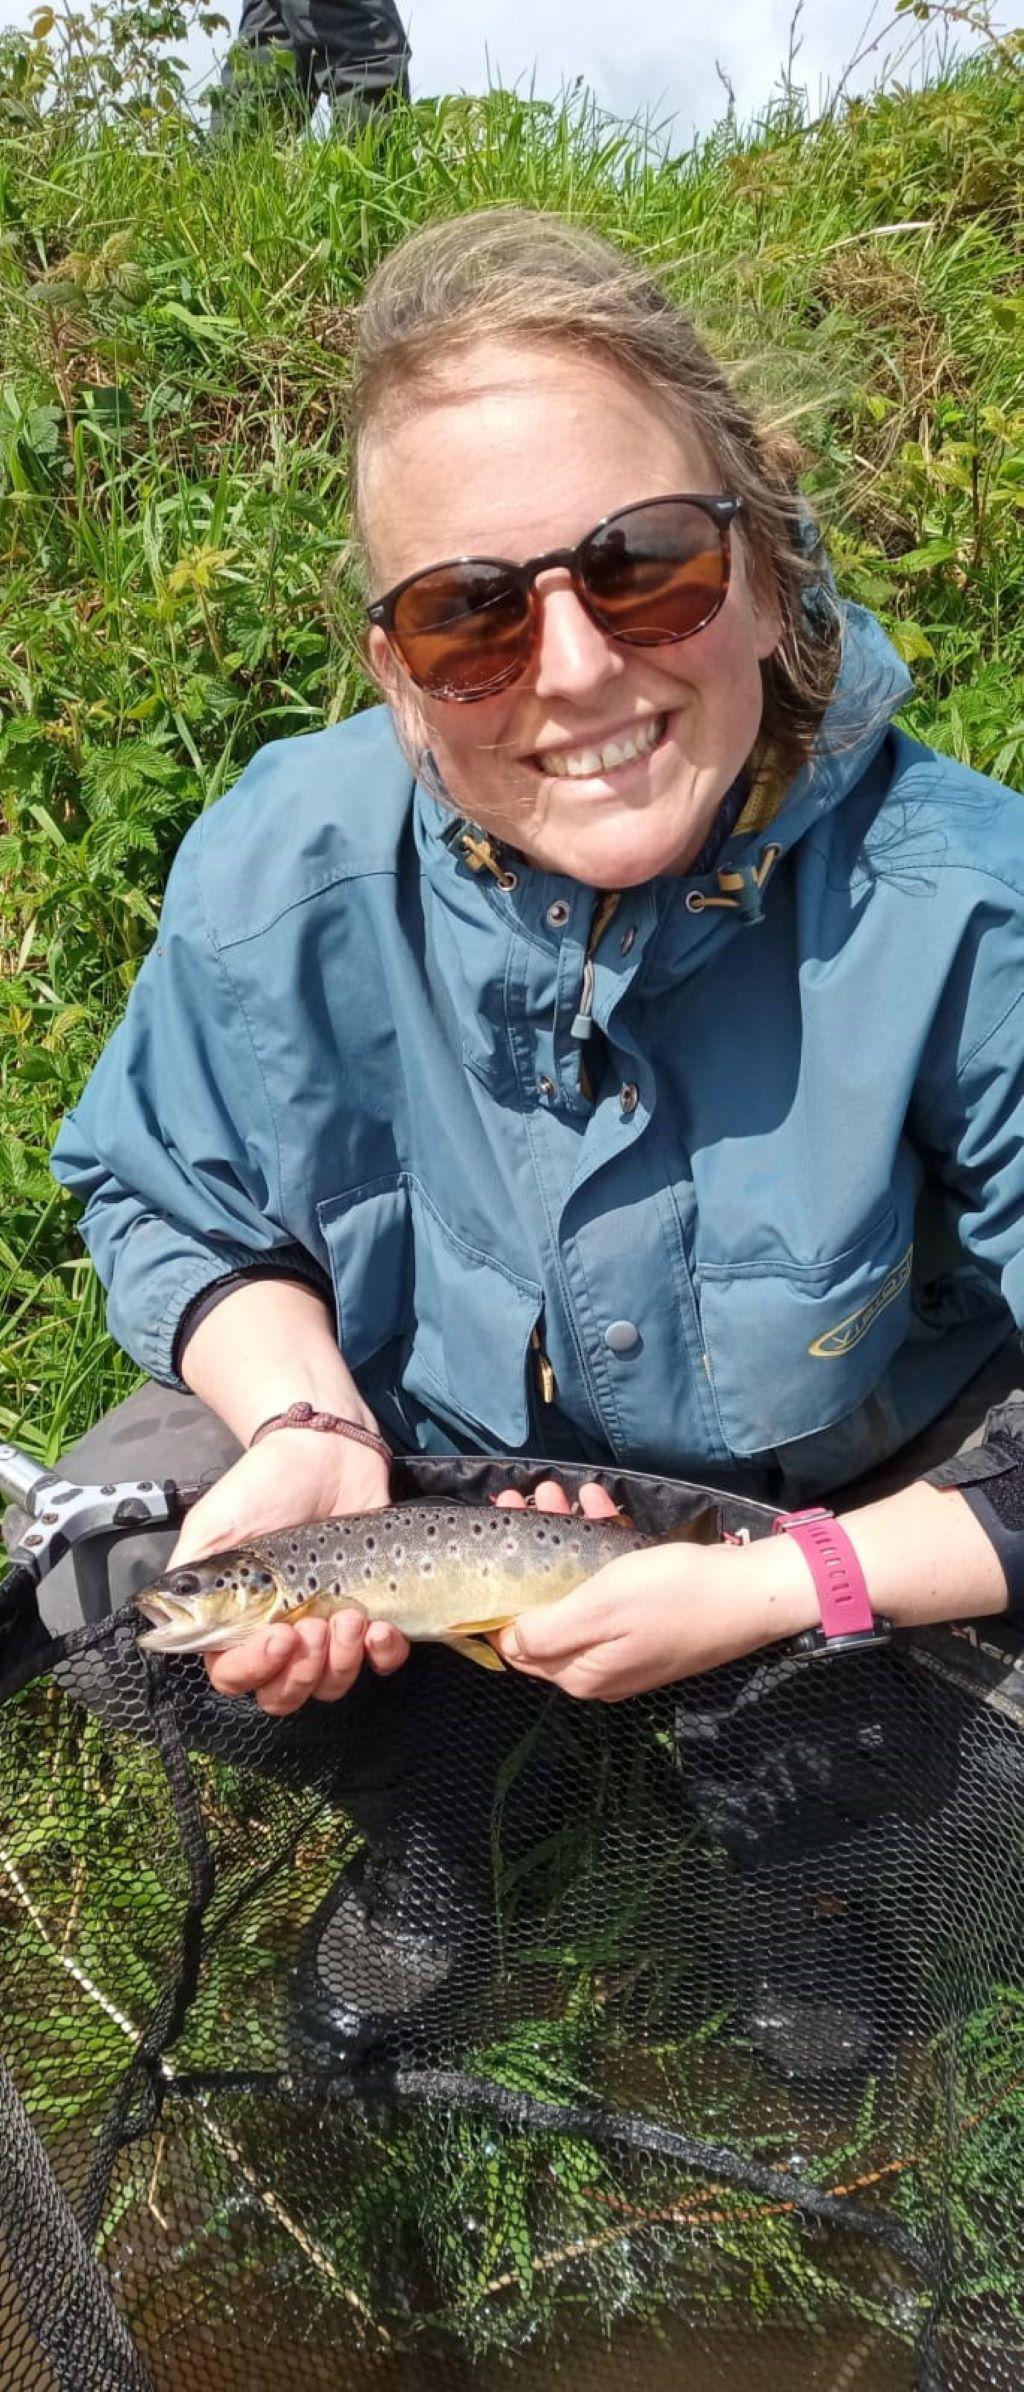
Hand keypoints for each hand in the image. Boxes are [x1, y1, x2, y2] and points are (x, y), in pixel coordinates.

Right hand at [168, 1428, 408, 1714]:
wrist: (327, 1452)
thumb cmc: (265, 1487)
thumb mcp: (213, 1526)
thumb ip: (185, 1578)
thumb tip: (157, 1624)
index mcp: (236, 1622)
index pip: (233, 1677)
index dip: (253, 1670)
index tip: (276, 1636)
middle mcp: (280, 1635)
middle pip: (284, 1694)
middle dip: (301, 1671)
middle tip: (311, 1623)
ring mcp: (328, 1629)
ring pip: (331, 1685)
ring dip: (340, 1660)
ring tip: (348, 1613)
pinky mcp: (372, 1616)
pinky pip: (380, 1662)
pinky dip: (382, 1653)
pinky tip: (379, 1625)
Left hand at [492, 1479, 816, 1699]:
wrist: (755, 1592)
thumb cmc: (673, 1596)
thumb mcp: (600, 1609)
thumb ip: (546, 1631)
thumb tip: (506, 1641)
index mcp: (581, 1674)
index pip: (517, 1647)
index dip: (499, 1595)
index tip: (493, 1544)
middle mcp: (600, 1667)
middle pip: (546, 1611)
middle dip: (529, 1554)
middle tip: (521, 1501)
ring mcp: (628, 1644)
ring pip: (578, 1589)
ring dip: (564, 1538)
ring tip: (555, 1492)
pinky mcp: (651, 1621)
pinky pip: (611, 1584)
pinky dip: (601, 1545)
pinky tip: (599, 1505)